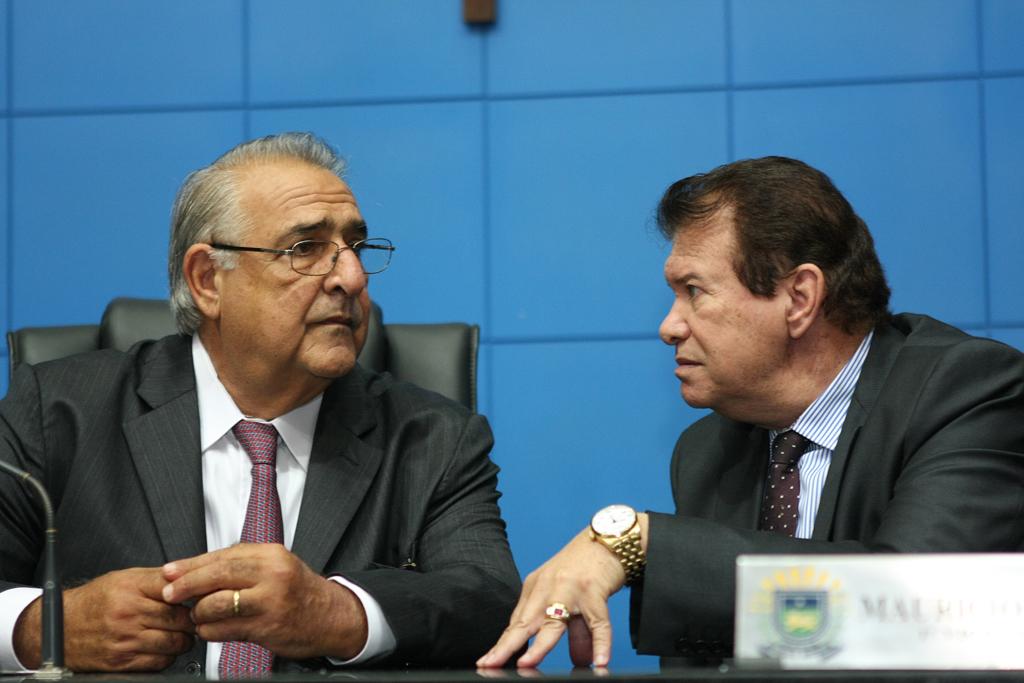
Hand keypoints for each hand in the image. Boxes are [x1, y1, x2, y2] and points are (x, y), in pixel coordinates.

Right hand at [13, 567, 194, 671]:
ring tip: (181, 633)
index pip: (176, 588)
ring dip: (183, 640)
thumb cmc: (93, 601)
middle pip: (180, 618)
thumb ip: (156, 579)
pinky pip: (159, 662)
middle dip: (192, 619)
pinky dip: (167, 656)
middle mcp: (128, 613)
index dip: (193, 593)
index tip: (200, 596)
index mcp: (130, 588)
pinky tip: (164, 647)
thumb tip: (188, 578)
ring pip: (174, 642)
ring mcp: (125, 639)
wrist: (58, 627)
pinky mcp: (121, 661)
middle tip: (195, 618)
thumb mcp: (123, 578)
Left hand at [161, 543, 366, 659]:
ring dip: (199, 613)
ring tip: (198, 615)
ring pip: (217, 605)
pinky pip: (225, 630)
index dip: (191, 564)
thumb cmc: (298, 591)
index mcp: (271, 554)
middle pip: (218, 575)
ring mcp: (270, 602)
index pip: (222, 555)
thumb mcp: (276, 565)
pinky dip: (210, 631)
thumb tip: (197, 568)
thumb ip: (241, 563)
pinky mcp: (267, 628)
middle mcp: (272, 574)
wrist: (331, 616)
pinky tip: (211, 629)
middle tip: (169, 592)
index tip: (170, 571)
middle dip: (187, 584)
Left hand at [476, 527, 628, 668]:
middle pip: (525, 622)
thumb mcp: (568, 594)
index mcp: (536, 587)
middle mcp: (549, 587)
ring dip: (540, 646)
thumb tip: (580, 661)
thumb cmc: (584, 568)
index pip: (516, 622)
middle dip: (507, 645)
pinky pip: (598, 622)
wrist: (607, 539)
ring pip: (554, 623)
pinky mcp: (594, 591)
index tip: (487, 662)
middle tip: (490, 664)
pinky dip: (600, 644)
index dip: (503, 644)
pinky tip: (600, 661)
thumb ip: (572, 628)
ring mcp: (570, 589)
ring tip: (527, 664)